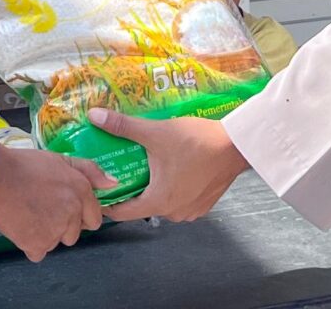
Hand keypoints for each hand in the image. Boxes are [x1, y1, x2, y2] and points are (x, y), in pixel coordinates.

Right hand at [0, 142, 107, 259]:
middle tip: (42, 209)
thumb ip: (90, 171)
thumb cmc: (25, 164)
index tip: (63, 208)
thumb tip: (114, 183)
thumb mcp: (60, 159)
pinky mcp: (37, 245)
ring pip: (56, 242)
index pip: (94, 218)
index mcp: (81, 192)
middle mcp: (72, 214)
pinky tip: (21, 225)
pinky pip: (38, 251)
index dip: (80, 215)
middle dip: (62, 226)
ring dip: (46, 234)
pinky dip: (30, 243)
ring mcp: (55, 232)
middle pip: (74, 233)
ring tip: (29, 213)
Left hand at [90, 110, 247, 222]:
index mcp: (158, 202)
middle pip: (142, 205)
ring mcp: (191, 211)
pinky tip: (171, 168)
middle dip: (130, 188)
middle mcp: (173, 213)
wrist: (236, 145)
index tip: (97, 188)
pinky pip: (179, 199)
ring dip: (153, 187)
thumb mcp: (156, 132)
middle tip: (121, 167)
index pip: (122, 212)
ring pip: (161, 202)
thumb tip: (94, 116)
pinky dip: (172, 187)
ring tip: (145, 165)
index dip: (107, 201)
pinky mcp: (204, 204)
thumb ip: (123, 126)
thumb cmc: (196, 141)